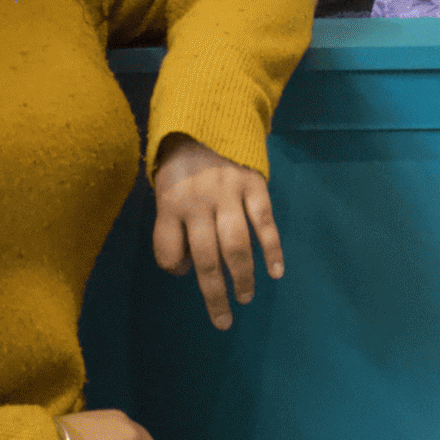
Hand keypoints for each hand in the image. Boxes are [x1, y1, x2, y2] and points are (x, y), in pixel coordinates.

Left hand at [151, 132, 281, 329]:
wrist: (208, 118)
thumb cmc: (182, 164)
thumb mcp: (163, 189)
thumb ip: (171, 225)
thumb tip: (188, 267)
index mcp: (170, 205)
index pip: (167, 251)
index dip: (175, 267)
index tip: (185, 271)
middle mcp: (198, 203)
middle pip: (206, 259)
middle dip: (215, 295)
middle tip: (223, 321)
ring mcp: (228, 194)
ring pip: (236, 246)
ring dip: (243, 277)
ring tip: (246, 298)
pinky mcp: (254, 186)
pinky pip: (264, 222)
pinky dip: (272, 248)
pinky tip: (276, 271)